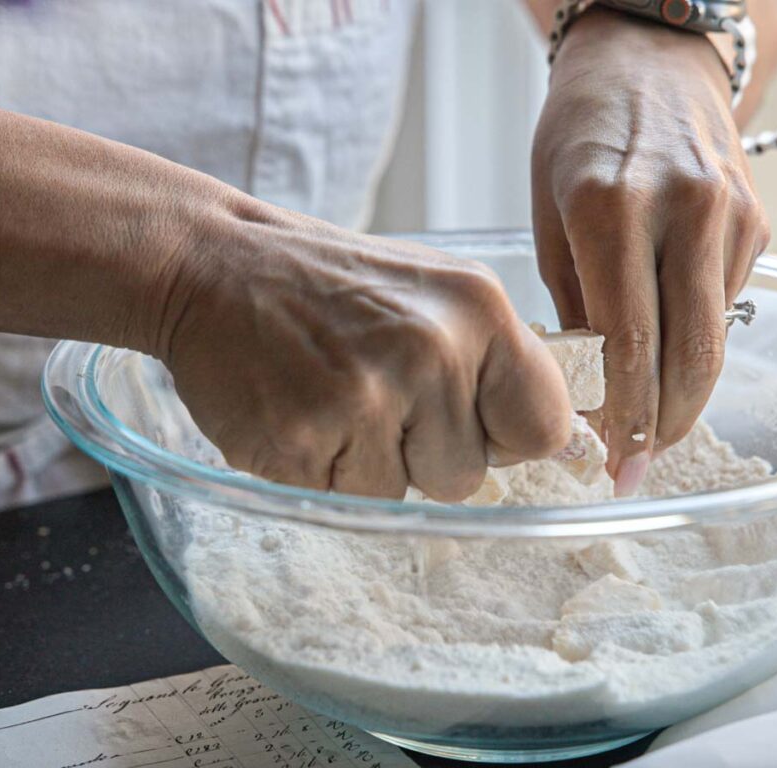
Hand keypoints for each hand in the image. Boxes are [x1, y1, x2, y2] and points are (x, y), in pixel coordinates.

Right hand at [156, 202, 571, 500]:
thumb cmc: (332, 287)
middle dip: (425, 456)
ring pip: (404, 496)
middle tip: (376, 395)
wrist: (214, 266)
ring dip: (370, 467)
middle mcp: (433, 349)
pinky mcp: (306, 440)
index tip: (474, 426)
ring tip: (335, 400)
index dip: (509, 440)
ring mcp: (368, 396)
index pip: (547, 424)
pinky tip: (301, 414)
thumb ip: (496, 360)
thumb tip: (562, 442)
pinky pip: (345, 501)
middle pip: (469, 476)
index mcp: (479, 308)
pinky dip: (322, 473)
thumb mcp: (435, 293)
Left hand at [531, 9, 769, 494]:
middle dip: (663, 426)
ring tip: (652, 427)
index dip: (624, 417)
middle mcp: (682, 208)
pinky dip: (700, 341)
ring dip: (687, 397)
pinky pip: (729, 305)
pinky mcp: (758, 219)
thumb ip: (572, 306)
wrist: (648, 61)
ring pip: (718, 341)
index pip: (629, 344)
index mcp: (611, 207)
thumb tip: (592, 393)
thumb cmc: (581, 137)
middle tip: (638, 463)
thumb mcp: (549, 216)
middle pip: (690, 356)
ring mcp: (730, 213)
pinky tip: (673, 347)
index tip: (613, 462)